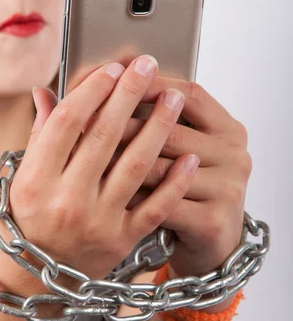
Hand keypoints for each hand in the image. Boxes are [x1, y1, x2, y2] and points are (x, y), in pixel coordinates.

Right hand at [10, 55, 199, 280]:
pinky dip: (174, 181)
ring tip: (174, 98)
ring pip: (135, 166)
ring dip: (158, 128)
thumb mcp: (25, 177)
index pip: (67, 124)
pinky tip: (190, 156)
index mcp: (36, 181)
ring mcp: (97, 222)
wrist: (42, 272)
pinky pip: (155, 207)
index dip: (92, 92)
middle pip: (104, 137)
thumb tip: (44, 92)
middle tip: (148, 66)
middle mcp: (66, 201)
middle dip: (129, 95)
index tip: (112, 69)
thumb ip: (40, 134)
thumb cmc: (31, 218)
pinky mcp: (122, 240)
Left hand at [106, 77, 252, 276]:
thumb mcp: (186, 148)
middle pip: (171, 131)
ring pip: (161, 168)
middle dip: (124, 126)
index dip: (154, 85)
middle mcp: (235, 156)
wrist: (213, 242)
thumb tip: (109, 87)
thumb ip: (158, 119)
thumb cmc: (191, 189)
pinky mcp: (213, 221)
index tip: (119, 78)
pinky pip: (161, 204)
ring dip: (120, 161)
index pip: (192, 95)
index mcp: (229, 129)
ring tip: (86, 154)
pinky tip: (104, 191)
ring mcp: (227, 189)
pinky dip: (130, 196)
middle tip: (85, 121)